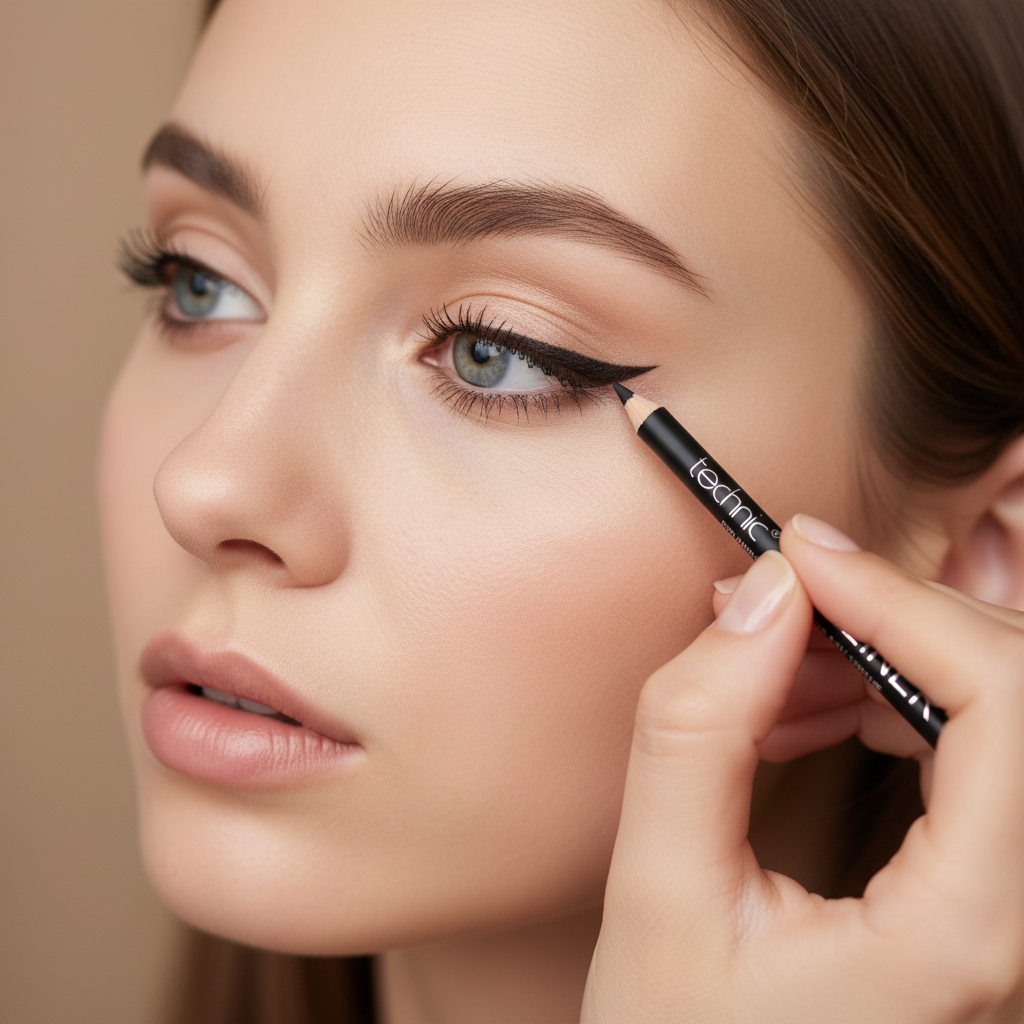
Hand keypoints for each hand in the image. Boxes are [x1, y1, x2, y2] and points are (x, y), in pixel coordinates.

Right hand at [581, 515, 1023, 1023]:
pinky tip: (798, 709)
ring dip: (884, 654)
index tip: (799, 558)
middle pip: (1020, 695)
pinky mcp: (984, 897)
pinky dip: (885, 699)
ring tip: (768, 662)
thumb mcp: (656, 890)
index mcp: (967, 934)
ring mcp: (1011, 912)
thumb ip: (696, 730)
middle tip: (772, 599)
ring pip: (1000, 714)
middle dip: (893, 617)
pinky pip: (971, 752)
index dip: (902, 601)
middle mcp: (1021, 923)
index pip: (1010, 704)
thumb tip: (762, 594)